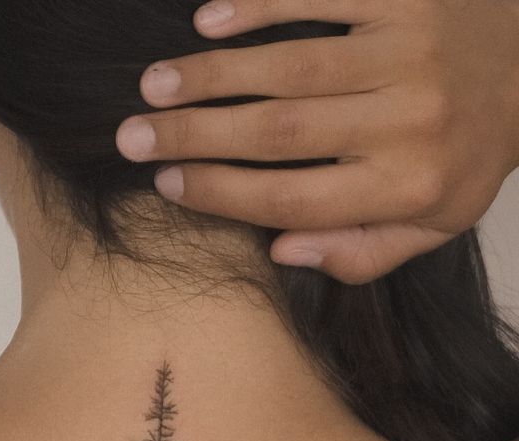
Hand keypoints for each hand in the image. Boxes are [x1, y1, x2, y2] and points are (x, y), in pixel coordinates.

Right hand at [115, 0, 518, 283]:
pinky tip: (209, 19)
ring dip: (212, 75)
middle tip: (133, 138)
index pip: (293, 199)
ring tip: (154, 86)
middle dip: (196, 137)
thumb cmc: (469, 151)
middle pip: (279, 134)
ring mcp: (408, 50)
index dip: (223, 195)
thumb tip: (281, 252)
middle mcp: (408, 122)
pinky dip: (261, 5)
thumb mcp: (433, 223)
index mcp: (407, 188)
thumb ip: (362, 251)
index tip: (168, 187)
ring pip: (290, 66)